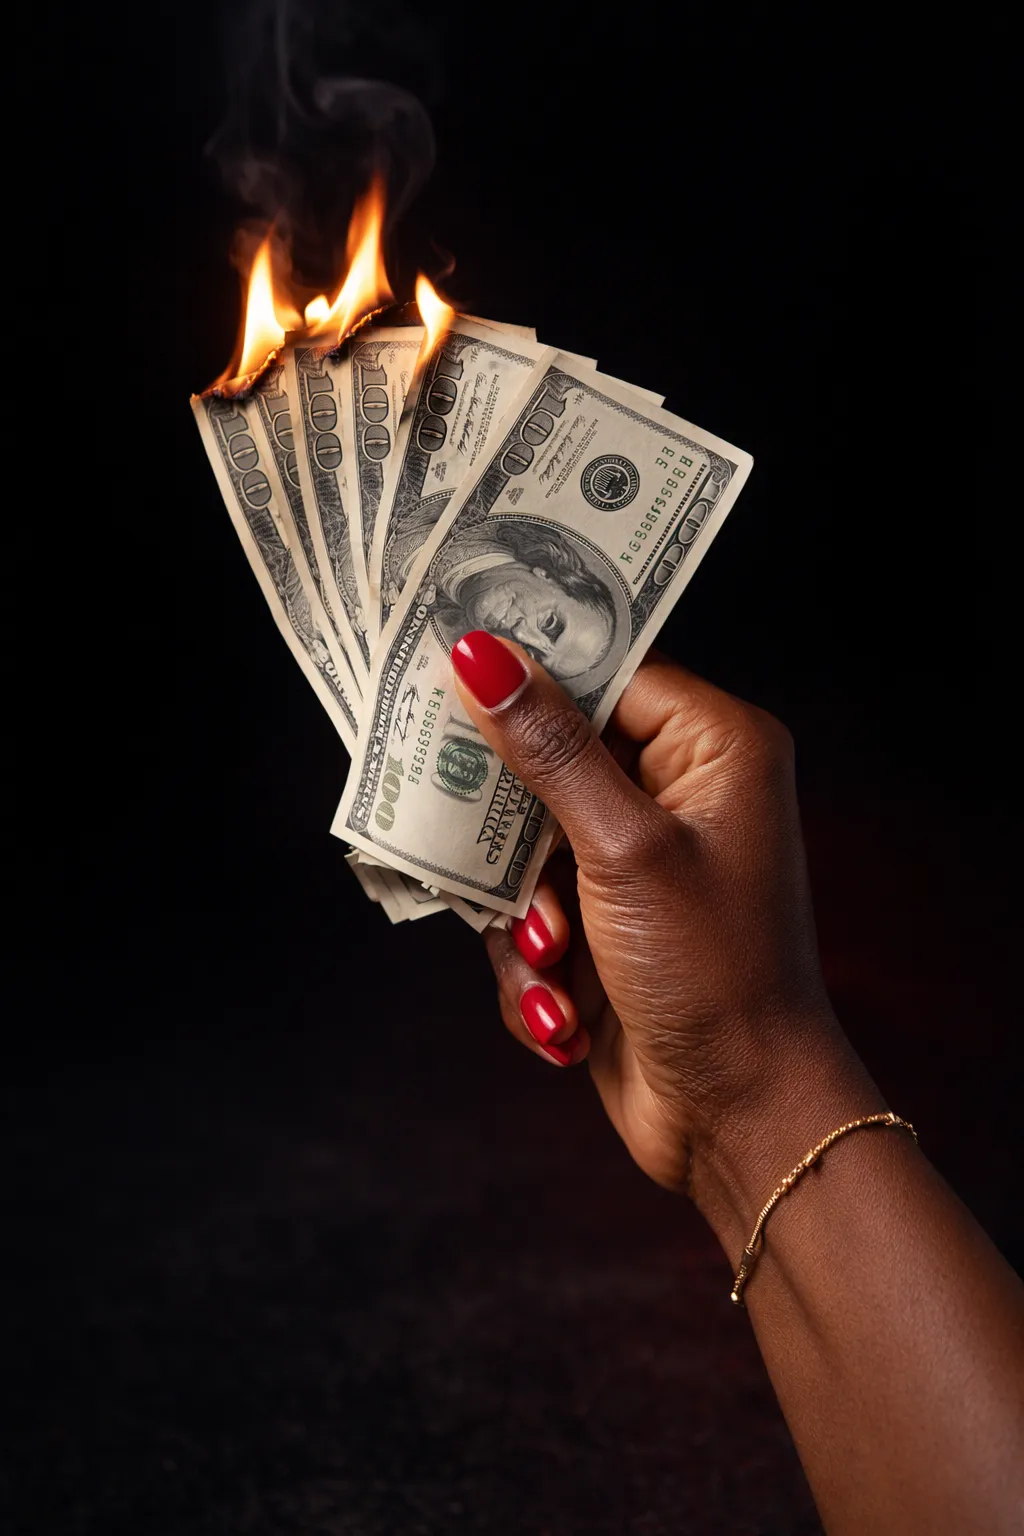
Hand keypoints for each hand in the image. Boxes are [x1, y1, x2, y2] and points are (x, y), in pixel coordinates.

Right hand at [451, 630, 878, 1228]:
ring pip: (525, 843)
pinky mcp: (603, 923)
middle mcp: (678, 792)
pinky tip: (562, 1010)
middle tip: (485, 847)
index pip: (607, 669)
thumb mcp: (624, 850)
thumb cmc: (712, 973)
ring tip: (556, 957)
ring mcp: (636, 862)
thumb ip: (550, 749)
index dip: (530, 670)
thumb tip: (483, 655)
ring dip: (523, 912)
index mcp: (714, 747)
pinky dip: (532, 963)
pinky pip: (529, 910)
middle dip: (513, 826)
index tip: (447, 670)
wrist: (738, 1118)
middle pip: (551, 756)